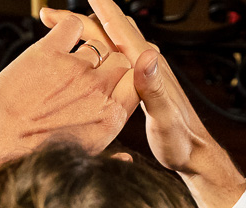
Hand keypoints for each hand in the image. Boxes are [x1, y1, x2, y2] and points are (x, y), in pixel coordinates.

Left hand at [0, 14, 135, 165]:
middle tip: (97, 71)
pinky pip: (72, 26)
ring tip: (77, 58)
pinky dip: (70, 27)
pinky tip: (64, 36)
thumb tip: (126, 159)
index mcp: (110, 117)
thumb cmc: (32, 152)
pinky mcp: (50, 50)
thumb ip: (109, 156)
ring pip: (99, 44)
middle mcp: (97, 89)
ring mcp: (75, 67)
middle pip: (122, 60)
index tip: (123, 82)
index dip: (132, 81)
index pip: (138, 85)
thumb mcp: (81, 161)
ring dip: (91, 49)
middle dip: (114, 63)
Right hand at [41, 0, 245, 207]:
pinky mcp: (143, 84)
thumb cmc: (180, 142)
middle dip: (83, 18)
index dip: (101, 10)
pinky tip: (90, 58)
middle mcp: (147, 65)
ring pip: (113, 41)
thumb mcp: (164, 118)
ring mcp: (146, 73)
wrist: (194, 155)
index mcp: (148, 68)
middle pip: (112, 30)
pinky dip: (99, 50)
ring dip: (89, 30)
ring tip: (65, 30)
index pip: (120, 30)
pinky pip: (117, 58)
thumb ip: (153, 88)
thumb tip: (147, 54)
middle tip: (52, 16)